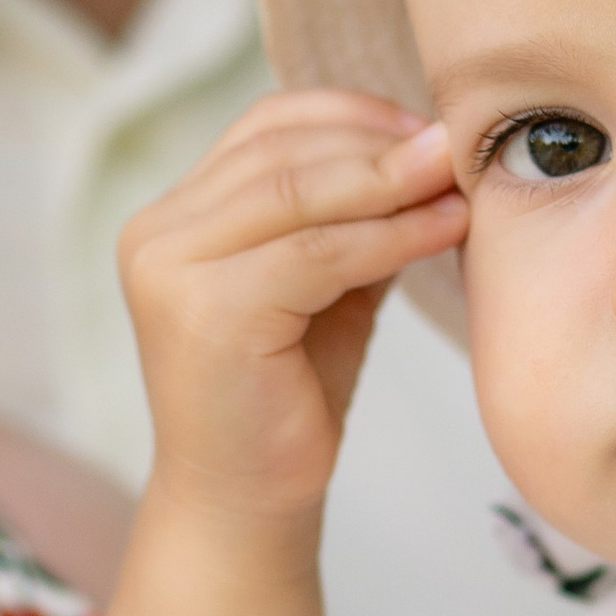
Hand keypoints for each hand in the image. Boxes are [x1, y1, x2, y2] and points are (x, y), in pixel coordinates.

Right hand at [116, 89, 465, 536]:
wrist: (247, 501)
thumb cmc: (288, 394)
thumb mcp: (322, 281)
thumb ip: (352, 213)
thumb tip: (431, 144)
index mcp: (173, 216)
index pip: (265, 127)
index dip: (352, 113)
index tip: (429, 127)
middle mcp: (155, 232)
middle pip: (282, 150)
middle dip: (381, 143)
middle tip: (460, 146)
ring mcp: (170, 269)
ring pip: (300, 193)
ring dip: (392, 181)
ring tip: (460, 180)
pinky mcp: (207, 311)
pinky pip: (318, 252)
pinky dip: (390, 235)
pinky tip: (443, 229)